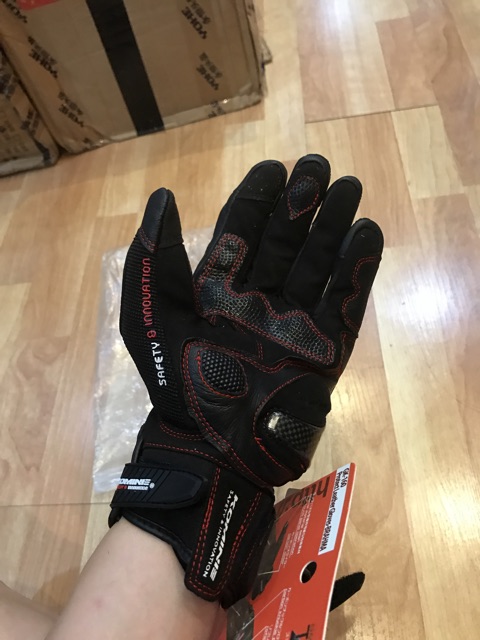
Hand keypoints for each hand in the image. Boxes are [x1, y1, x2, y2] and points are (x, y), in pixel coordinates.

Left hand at [110, 154, 382, 605]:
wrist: (213, 448)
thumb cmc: (179, 382)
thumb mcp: (151, 314)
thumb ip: (153, 257)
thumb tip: (164, 196)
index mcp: (216, 291)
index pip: (240, 233)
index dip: (256, 199)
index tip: (274, 166)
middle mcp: (257, 300)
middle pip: (283, 242)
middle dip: (301, 203)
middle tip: (319, 166)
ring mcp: (293, 324)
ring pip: (317, 264)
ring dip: (334, 226)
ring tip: (350, 189)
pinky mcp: (323, 349)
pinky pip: (344, 303)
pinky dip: (357, 270)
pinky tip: (367, 235)